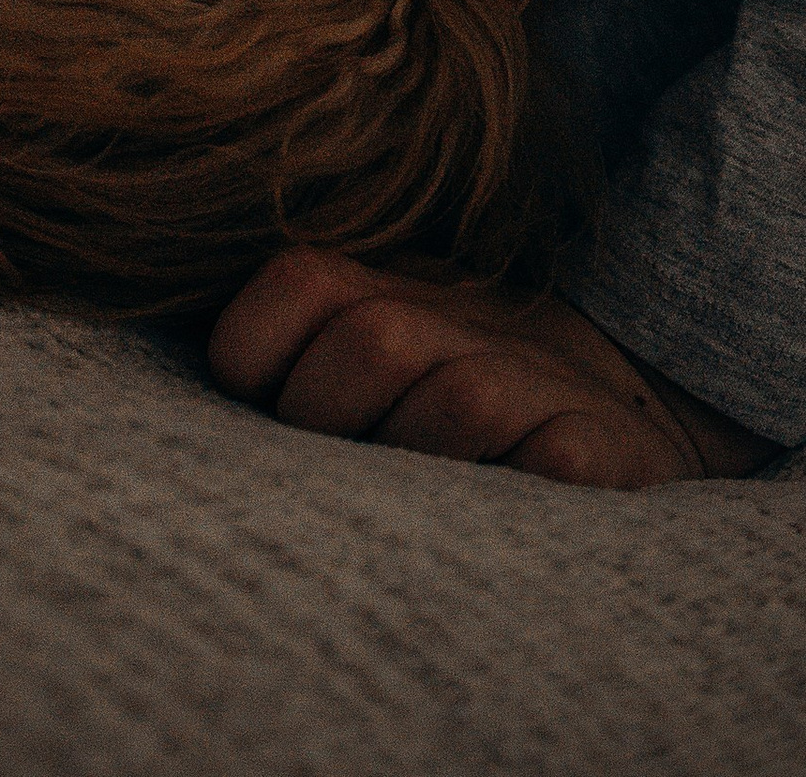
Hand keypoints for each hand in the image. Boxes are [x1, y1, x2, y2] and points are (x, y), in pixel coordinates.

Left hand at [207, 247, 775, 489]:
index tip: (254, 405)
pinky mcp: (601, 450)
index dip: (255, 349)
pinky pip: (550, 462)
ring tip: (397, 513)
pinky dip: (514, 491)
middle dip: (326, 419)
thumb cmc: (460, 398)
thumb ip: (294, 351)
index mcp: (393, 288)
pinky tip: (488, 522)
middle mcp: (464, 321)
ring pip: (454, 403)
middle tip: (327, 481)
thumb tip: (173, 421)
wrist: (632, 406)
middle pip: (371, 342)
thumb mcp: (381, 347)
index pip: (303, 283)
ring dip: (414, 466)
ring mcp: (538, 383)